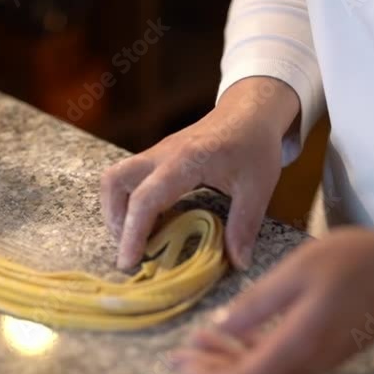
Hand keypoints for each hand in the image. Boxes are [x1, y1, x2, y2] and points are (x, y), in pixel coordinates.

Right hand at [100, 77, 299, 269]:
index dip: (134, 232)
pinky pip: (128, 178)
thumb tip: (239, 263)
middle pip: (115, 182)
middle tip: (133, 251)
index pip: (147, 198)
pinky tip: (152, 222)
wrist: (250, 110)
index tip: (130, 262)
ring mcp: (156, 153)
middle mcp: (162, 154)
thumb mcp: (258, 187)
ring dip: (117, 210)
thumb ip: (245, 225)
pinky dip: (129, 202)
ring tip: (137, 238)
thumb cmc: (255, 145)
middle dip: (115, 221)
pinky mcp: (157, 156)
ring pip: (116, 178)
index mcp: (186, 160)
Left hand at [171, 216, 373, 373]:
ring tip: (200, 338)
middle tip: (179, 350)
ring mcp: (315, 361)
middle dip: (208, 372)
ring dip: (226, 361)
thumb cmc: (357, 263)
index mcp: (295, 347)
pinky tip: (235, 332)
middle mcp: (304, 364)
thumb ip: (258, 302)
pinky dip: (248, 353)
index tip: (178, 360)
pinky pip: (276, 364)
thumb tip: (221, 327)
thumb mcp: (298, 269)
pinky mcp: (323, 351)